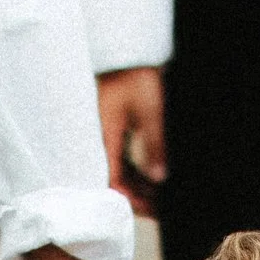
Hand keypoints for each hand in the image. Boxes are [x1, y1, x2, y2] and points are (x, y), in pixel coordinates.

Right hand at [97, 67, 166, 217]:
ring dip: (137, 184)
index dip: (129, 200)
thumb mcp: (150, 111)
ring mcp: (104, 133)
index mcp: (103, 136)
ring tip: (159, 196)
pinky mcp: (111, 127)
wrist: (127, 50)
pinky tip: (152, 178)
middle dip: (136, 196)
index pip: (111, 180)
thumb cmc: (135, 75)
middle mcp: (99, 138)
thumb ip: (154, 145)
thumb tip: (159, 177)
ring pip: (118, 169)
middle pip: (114, 179)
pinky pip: (120, 156)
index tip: (152, 210)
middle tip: (159, 209)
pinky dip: (135, 169)